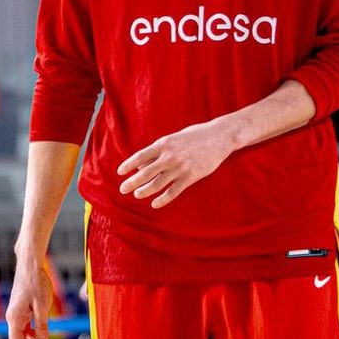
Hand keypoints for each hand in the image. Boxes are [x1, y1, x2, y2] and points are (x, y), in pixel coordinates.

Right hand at [6, 244, 51, 338]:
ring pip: (22, 335)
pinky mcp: (20, 308)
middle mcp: (12, 317)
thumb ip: (42, 326)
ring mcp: (15, 313)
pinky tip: (41, 338)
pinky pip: (24, 327)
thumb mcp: (42, 306)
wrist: (30, 264)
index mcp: (15, 318)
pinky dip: (32, 335)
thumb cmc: (37, 283)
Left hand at [118, 117, 237, 210]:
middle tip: (123, 189)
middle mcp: (169, 156)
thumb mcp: (174, 138)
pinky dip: (162, 199)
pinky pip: (172, 192)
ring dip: (144, 191)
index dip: (128, 165)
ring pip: (157, 184)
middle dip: (132, 182)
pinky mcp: (190, 177)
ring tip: (137, 195)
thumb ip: (159, 150)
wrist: (219, 137)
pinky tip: (154, 203)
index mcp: (163, 144)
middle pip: (145, 173)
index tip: (120, 172)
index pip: (140, 156)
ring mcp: (179, 168)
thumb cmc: (195, 135)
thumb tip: (142, 165)